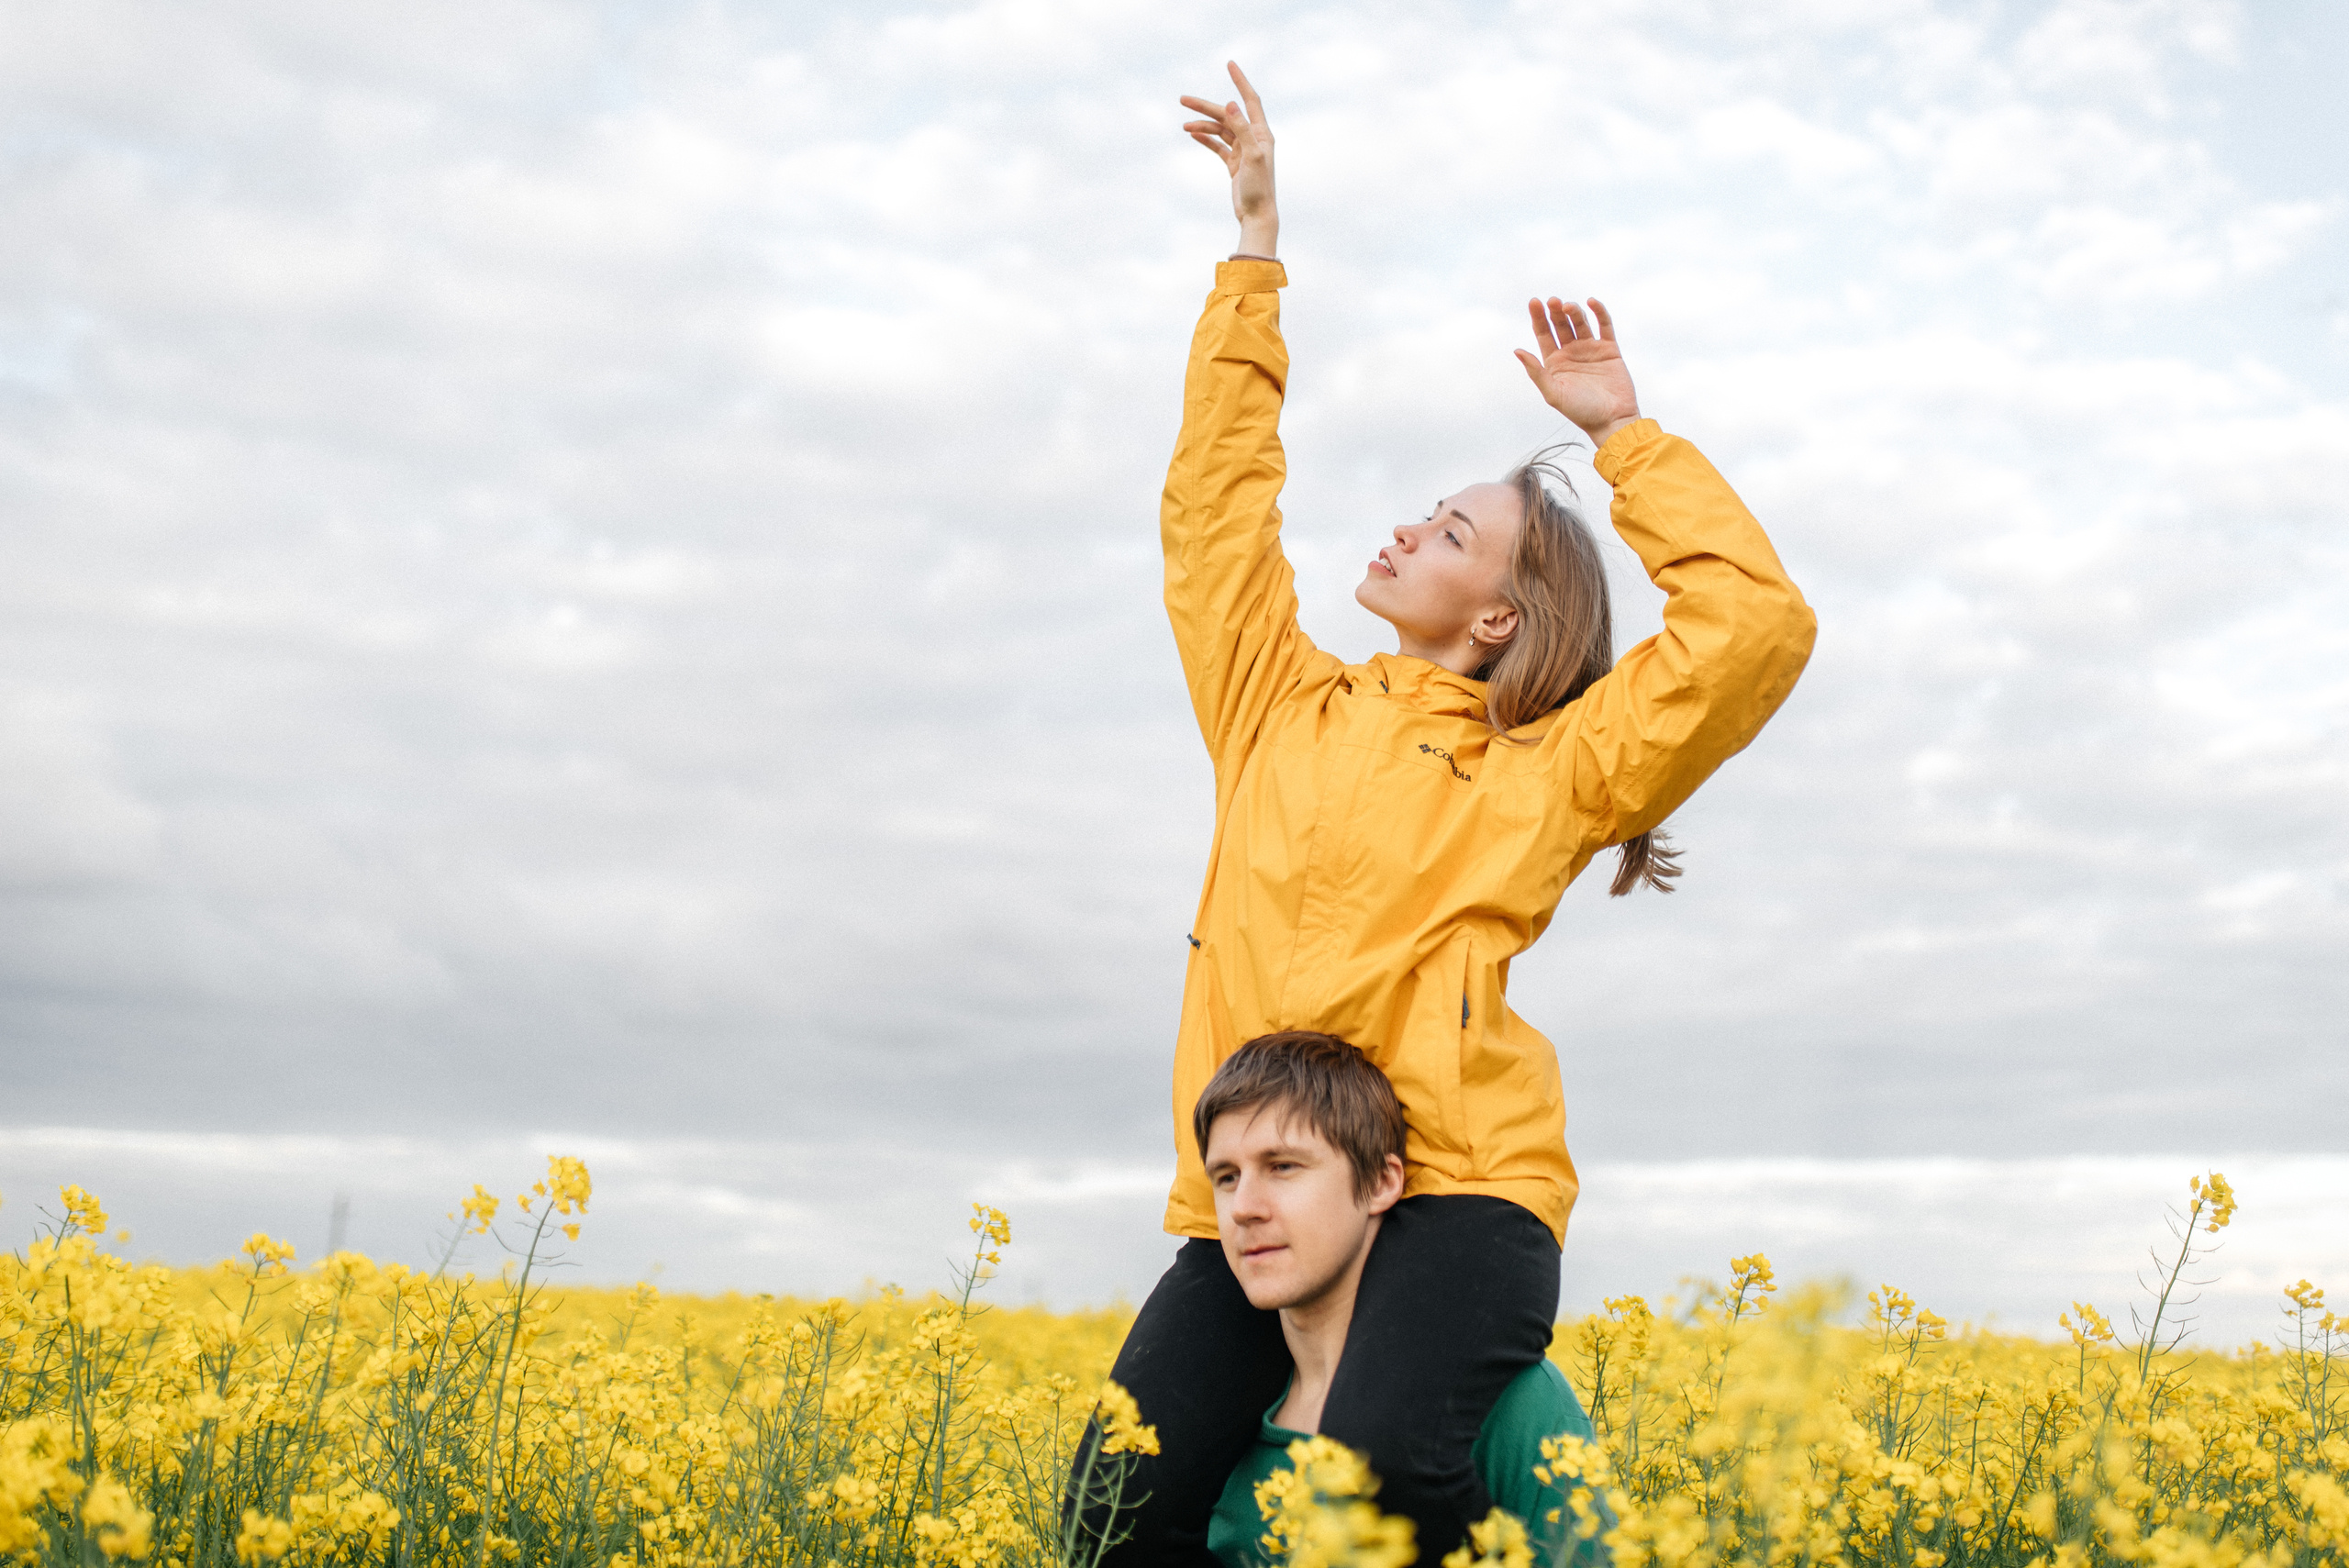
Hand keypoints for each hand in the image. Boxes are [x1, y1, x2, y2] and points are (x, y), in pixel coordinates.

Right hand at [1180, 62, 1276, 257]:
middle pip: (1227, 115)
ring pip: (1220, 130)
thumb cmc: (1258, 188)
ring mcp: (1243, 151)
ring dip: (1202, 125)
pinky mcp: (1234, 164)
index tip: (1229, 64)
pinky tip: (1192, 133)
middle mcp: (1254, 139)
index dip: (1240, 81)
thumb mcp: (1251, 156)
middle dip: (1205, 107)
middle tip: (1183, 100)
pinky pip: (1218, 145)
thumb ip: (1242, 129)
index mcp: (1262, 134)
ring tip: (1184, 126)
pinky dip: (1206, 138)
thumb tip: (1230, 103)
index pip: (1250, 100)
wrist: (1257, 216)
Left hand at [1514, 297, 1639, 448]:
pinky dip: (1599, 312)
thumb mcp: (1553, 393)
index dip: (1538, 317)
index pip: (1543, 334)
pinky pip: (1604, 325)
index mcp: (1554, 363)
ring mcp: (1590, 349)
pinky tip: (1592, 302)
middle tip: (1552, 301)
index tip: (1534, 301)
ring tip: (1568, 306)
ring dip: (1574, 311)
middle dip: (1555, 311)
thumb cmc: (1581, 412)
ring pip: (1580, 322)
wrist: (1612, 420)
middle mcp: (1571, 353)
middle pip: (1560, 325)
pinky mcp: (1609, 349)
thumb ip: (1536, 372)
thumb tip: (1517, 350)